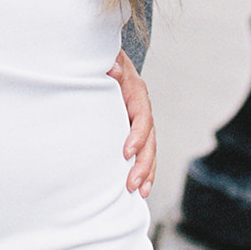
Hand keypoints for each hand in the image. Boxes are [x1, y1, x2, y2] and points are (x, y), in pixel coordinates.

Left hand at [109, 51, 155, 196]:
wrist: (103, 60)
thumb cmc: (101, 60)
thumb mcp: (105, 57)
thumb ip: (110, 63)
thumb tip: (114, 70)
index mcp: (135, 91)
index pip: (142, 115)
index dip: (137, 134)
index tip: (127, 152)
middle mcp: (141, 108)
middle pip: (149, 138)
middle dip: (143, 162)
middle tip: (132, 184)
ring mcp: (138, 121)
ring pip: (149, 149)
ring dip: (146, 172)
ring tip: (140, 192)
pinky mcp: (132, 131)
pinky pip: (142, 153)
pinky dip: (143, 171)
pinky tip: (140, 190)